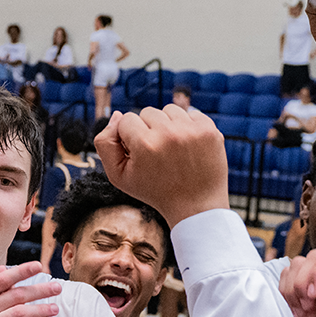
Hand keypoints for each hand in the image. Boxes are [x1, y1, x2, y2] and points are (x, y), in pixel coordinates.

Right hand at [94, 107, 227, 226]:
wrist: (195, 206)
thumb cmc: (154, 191)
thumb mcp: (118, 176)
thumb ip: (105, 143)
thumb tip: (117, 115)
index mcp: (145, 144)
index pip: (126, 120)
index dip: (130, 139)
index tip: (140, 156)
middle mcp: (169, 133)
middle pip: (147, 112)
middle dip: (148, 130)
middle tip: (158, 155)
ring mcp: (192, 130)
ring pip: (168, 110)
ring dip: (168, 126)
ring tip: (172, 151)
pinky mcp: (209, 130)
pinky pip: (190, 113)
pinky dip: (187, 127)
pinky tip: (188, 148)